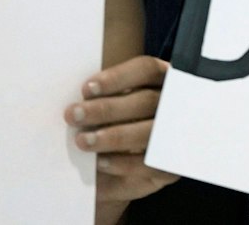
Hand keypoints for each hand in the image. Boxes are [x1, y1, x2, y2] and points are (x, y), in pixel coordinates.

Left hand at [65, 55, 178, 205]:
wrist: (113, 176)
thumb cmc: (109, 129)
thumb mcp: (108, 109)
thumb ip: (100, 99)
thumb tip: (78, 98)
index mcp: (161, 82)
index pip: (148, 70)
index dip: (119, 77)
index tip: (86, 89)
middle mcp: (173, 106)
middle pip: (146, 101)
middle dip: (107, 109)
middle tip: (74, 115)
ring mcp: (174, 137)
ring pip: (149, 132)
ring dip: (114, 136)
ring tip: (82, 141)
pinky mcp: (168, 167)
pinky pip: (148, 164)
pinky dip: (123, 163)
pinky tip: (100, 162)